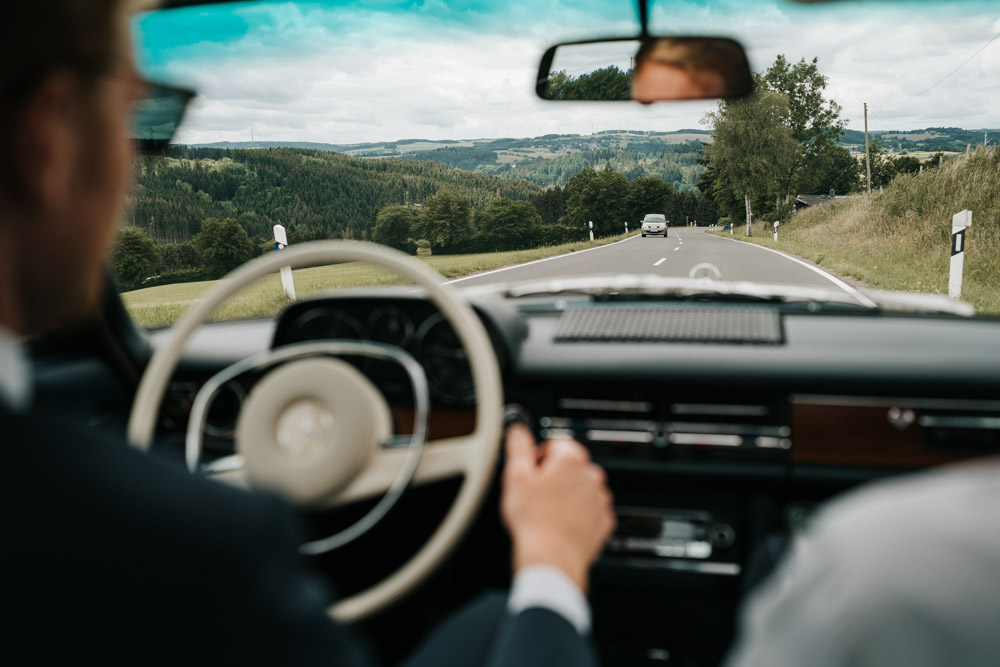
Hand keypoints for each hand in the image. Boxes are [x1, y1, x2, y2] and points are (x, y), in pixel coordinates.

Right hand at [500, 424, 615, 593]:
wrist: (552, 558)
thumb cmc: (533, 520)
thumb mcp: (515, 476)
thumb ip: (518, 446)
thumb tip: (519, 430)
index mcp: (571, 460)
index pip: (555, 443)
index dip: (537, 457)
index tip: (530, 473)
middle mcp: (591, 476)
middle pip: (569, 466)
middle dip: (553, 476)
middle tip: (535, 494)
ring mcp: (600, 500)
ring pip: (580, 488)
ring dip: (566, 495)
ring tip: (546, 512)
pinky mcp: (603, 521)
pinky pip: (589, 510)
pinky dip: (577, 514)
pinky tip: (559, 523)